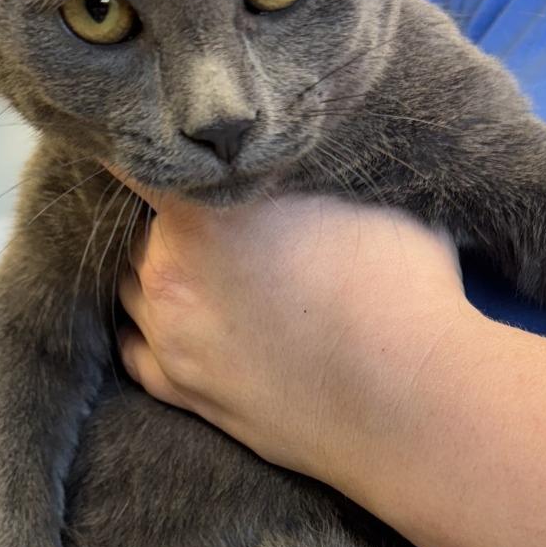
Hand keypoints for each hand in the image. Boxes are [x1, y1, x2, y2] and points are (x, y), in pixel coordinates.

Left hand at [113, 175, 475, 483]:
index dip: (157, 149)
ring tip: (206, 264)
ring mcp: (170, 339)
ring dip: (160, 268)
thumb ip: (294, 174)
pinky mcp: (183, 393)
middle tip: (217, 213)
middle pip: (140, 227)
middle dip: (172, 215)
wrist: (411, 403)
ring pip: (134, 285)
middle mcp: (170, 275)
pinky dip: (149, 326)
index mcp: (202, 216)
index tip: (173, 143)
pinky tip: (179, 315)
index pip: (141, 165)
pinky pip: (135, 348)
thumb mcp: (355, 196)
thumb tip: (287, 156)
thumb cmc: (395, 290)